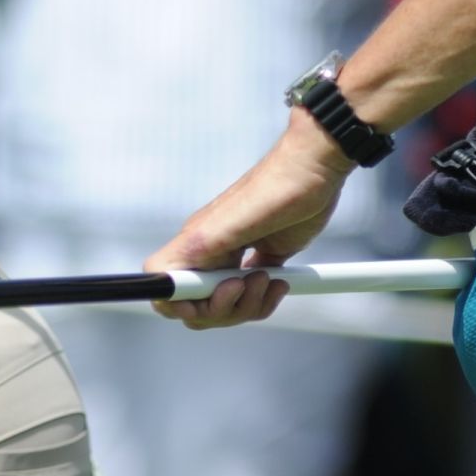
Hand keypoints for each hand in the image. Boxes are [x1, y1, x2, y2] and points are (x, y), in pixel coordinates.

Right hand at [146, 116, 353, 328]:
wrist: (316, 167)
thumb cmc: (277, 188)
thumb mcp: (234, 221)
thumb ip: (198, 248)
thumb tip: (160, 276)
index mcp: (195, 243)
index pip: (165, 288)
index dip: (180, 306)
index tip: (210, 300)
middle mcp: (210, 251)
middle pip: (199, 305)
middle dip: (225, 308)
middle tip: (248, 284)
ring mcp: (236, 255)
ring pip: (229, 303)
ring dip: (251, 304)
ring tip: (270, 279)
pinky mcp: (263, 255)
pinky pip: (254, 293)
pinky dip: (266, 297)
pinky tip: (281, 281)